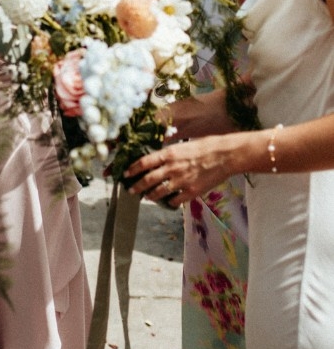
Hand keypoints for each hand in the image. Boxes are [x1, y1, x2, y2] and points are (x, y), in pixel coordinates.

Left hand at [123, 134, 237, 207]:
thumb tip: (158, 159)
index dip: (132, 169)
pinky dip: (169, 203)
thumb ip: (169, 154)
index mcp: (168, 154)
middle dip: (137, 186)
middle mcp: (171, 168)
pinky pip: (175, 201)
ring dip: (150, 195)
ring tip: (146, 197)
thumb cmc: (205, 146)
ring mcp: (181, 181)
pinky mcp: (191, 192)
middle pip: (147, 180)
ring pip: (159, 192)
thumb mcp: (182, 145)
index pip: (143, 162)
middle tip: (131, 190)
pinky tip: (168, 203)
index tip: (125, 174)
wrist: (224, 155)